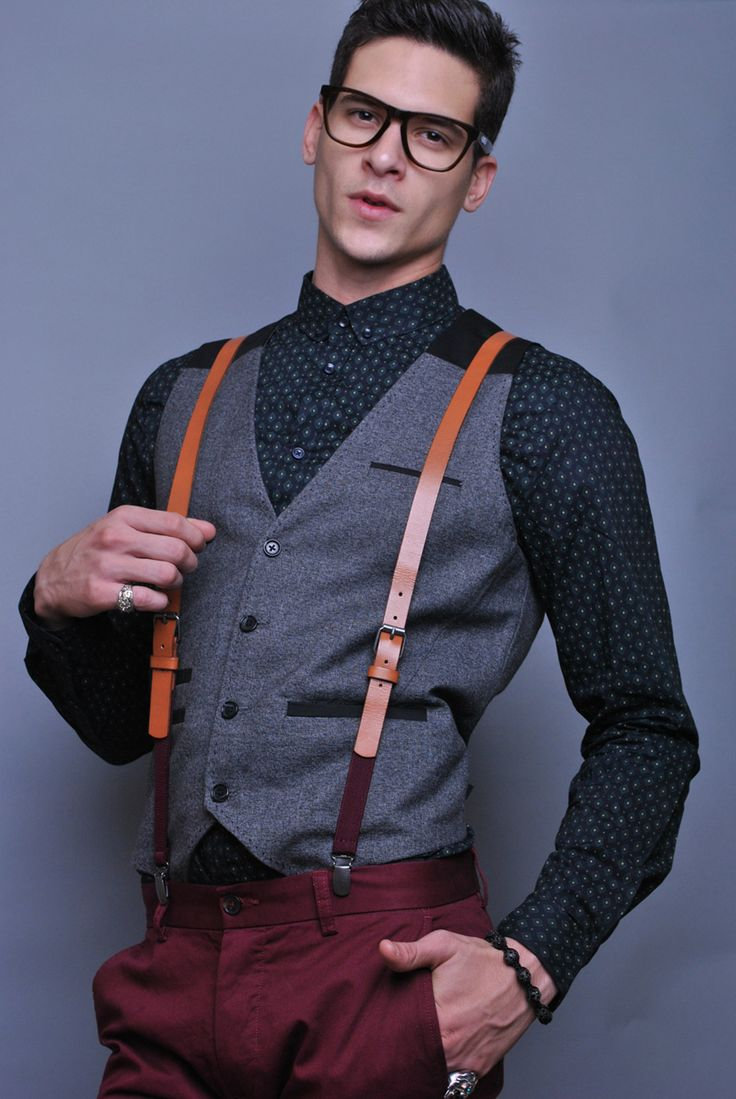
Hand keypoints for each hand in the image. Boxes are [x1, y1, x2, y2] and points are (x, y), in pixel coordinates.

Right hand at [33, 505, 215, 627]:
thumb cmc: (97, 550)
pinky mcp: (102, 592)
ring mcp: (107, 566)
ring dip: (176, 583)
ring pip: (166, 575)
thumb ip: (168, 527)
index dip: (196, 538)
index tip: (199, 546)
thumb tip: (208, 530)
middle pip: (176, 550)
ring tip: (169, 582)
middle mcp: (115, 538)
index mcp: (124, 517)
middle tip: (184, 568)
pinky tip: (155, 598)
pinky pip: (148, 599)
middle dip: (190, 562)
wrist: (54, 578)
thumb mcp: (127, 528)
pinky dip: (160, 601)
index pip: (175, 523)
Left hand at [379, 931, 555, 1076]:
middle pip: (415, 1058)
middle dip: (405, 1048)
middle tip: (396, 1035)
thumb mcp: (445, 946)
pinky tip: (436, 1053)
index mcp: (439, 1020)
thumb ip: (411, 952)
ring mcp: (467, 1062)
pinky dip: (444, 1070)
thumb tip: (383, 949)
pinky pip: (454, 1080)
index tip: (382, 1025)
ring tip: (414, 1045)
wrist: (525, 977)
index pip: (400, 1038)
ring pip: (434, 1071)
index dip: (389, 1032)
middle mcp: (452, 1048)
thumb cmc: (483, 960)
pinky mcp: (479, 1068)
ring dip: (424, 1061)